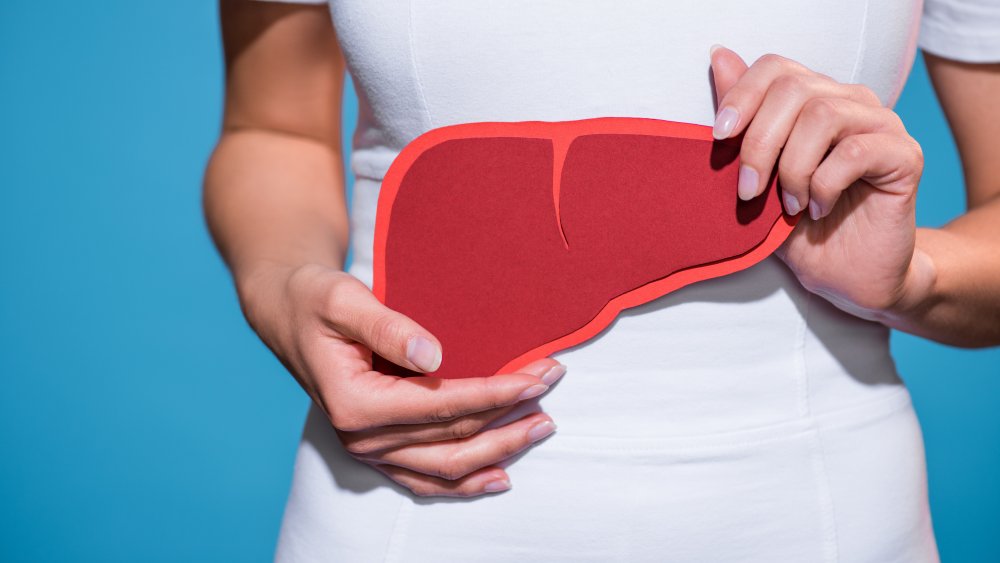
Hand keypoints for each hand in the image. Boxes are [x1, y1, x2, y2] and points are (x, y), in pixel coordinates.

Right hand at [237, 262, 565, 496]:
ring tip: (540, 428)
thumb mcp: (344, 300)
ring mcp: (368, 450)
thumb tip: (432, 355)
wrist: (287, 312)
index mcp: (355, 404)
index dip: (494, 393)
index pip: (443, 405)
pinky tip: (498, 477)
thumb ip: (387, 326)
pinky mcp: (376, 450)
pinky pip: (425, 479)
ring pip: (446, 467)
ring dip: (497, 452)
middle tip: (551, 389)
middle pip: (453, 439)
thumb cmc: (315, 300)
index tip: (536, 376)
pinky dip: (463, 483)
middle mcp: (361, 438)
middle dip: (509, 417)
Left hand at [709, 45, 935, 319]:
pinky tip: (817, 210)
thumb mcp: (756, 175)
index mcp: (813, 99)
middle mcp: (850, 102)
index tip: (718, 138)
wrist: (846, 277)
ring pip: (823, 116)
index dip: (742, 96)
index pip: (775, 68)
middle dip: (759, 143)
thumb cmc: (798, 227)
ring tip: (789, 206)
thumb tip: (719, 56)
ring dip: (792, 168)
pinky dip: (824, 185)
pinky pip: (855, 152)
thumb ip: (743, 119)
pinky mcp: (905, 155)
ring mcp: (881, 125)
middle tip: (748, 191)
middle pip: (794, 90)